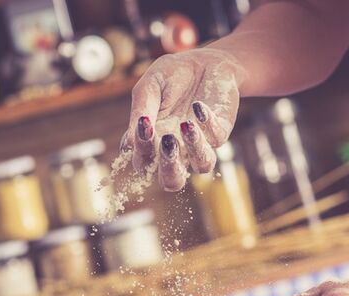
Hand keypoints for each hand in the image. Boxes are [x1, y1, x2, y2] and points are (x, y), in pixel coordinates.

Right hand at [121, 48, 246, 190]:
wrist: (205, 61)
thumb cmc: (171, 76)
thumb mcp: (151, 86)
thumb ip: (141, 110)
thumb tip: (128, 144)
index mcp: (153, 142)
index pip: (143, 162)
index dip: (142, 151)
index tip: (143, 126)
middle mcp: (177, 149)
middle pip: (172, 181)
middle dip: (169, 168)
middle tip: (167, 141)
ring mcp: (201, 143)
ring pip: (201, 166)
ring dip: (194, 149)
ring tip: (186, 124)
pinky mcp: (220, 132)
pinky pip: (217, 138)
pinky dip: (207, 123)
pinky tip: (199, 106)